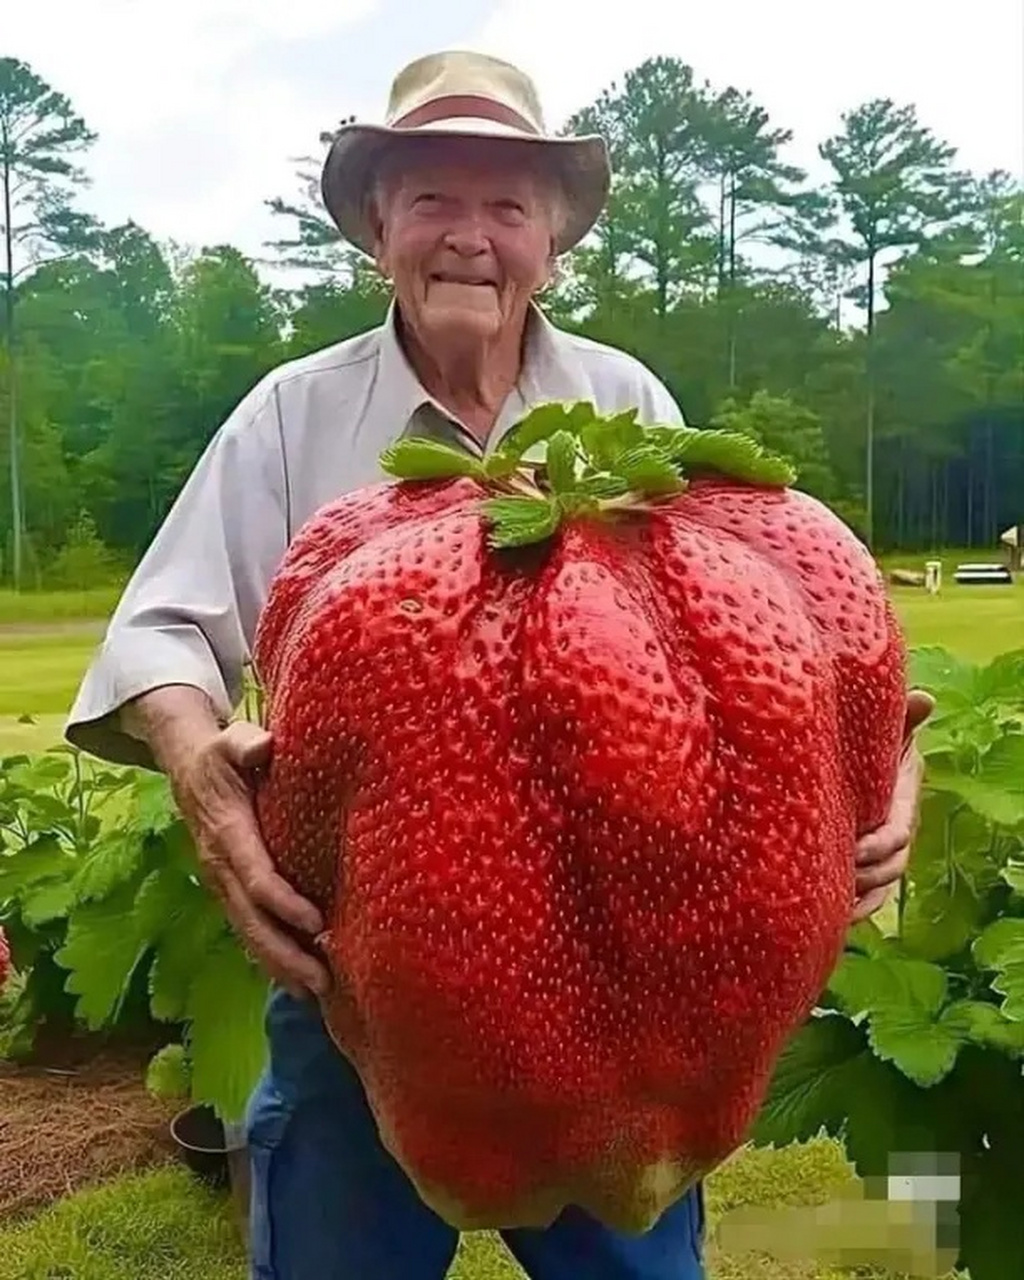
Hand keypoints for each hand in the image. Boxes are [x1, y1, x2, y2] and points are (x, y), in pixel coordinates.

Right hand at [170, 720, 330, 1000]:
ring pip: (248, 933)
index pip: (256, 875)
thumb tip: (263, 747)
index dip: (284, 902)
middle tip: (321, 981)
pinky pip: (248, 930)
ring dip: (280, 966)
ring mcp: (222, 884)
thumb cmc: (221, 755)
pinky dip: (271, 958)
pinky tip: (298, 981)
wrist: (188, 769)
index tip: (317, 923)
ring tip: (316, 993)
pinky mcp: (229, 891)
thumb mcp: (230, 740)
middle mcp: (220, 867)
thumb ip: (245, 744)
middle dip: (285, 954)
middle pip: (251, 920)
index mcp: (227, 833)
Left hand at [851, 689, 934, 921]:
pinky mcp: (867, 868)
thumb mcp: (887, 731)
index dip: (878, 843)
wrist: (859, 761)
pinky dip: (858, 910)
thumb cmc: (871, 744)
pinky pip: (870, 898)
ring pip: (881, 887)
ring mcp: (884, 855)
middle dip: (866, 875)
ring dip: (861, 898)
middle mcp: (898, 834)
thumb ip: (902, 720)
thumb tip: (923, 698)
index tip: (854, 846)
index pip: (897, 832)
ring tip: (837, 907)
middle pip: (891, 867)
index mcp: (902, 805)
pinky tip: (838, 920)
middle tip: (838, 877)